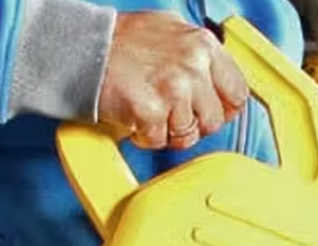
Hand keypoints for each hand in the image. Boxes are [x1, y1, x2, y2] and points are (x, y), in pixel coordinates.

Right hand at [98, 11, 248, 150]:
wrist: (80, 48)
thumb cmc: (121, 42)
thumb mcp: (172, 32)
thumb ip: (199, 56)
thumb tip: (220, 80)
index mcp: (203, 45)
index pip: (237, 92)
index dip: (222, 108)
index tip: (205, 111)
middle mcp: (193, 65)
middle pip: (214, 120)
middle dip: (192, 123)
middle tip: (168, 113)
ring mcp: (173, 89)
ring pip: (188, 135)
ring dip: (166, 131)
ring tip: (147, 110)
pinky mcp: (151, 111)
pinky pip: (159, 141)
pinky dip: (145, 136)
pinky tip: (134, 117)